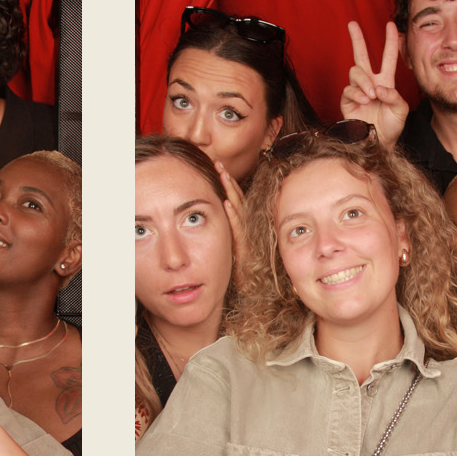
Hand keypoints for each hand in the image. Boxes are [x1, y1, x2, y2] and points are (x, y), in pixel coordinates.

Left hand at [213, 159, 248, 286]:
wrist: (246, 292)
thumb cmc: (232, 269)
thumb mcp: (225, 244)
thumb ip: (221, 229)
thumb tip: (209, 212)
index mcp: (240, 225)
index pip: (235, 199)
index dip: (228, 183)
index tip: (218, 168)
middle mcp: (245, 228)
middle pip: (237, 199)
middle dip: (227, 181)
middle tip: (217, 163)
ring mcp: (246, 238)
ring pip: (239, 210)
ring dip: (231, 191)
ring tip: (222, 175)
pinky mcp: (245, 249)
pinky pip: (239, 230)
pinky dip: (233, 215)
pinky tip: (226, 203)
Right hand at [340, 20, 408, 145]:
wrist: (379, 142)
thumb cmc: (392, 126)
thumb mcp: (401, 110)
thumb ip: (394, 95)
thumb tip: (378, 87)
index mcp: (385, 82)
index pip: (388, 57)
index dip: (390, 41)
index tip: (391, 25)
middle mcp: (370, 82)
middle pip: (362, 55)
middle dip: (357, 39)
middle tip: (352, 23)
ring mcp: (358, 90)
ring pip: (356, 71)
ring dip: (364, 81)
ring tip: (371, 95)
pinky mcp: (347, 100)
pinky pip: (348, 88)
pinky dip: (357, 93)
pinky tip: (364, 100)